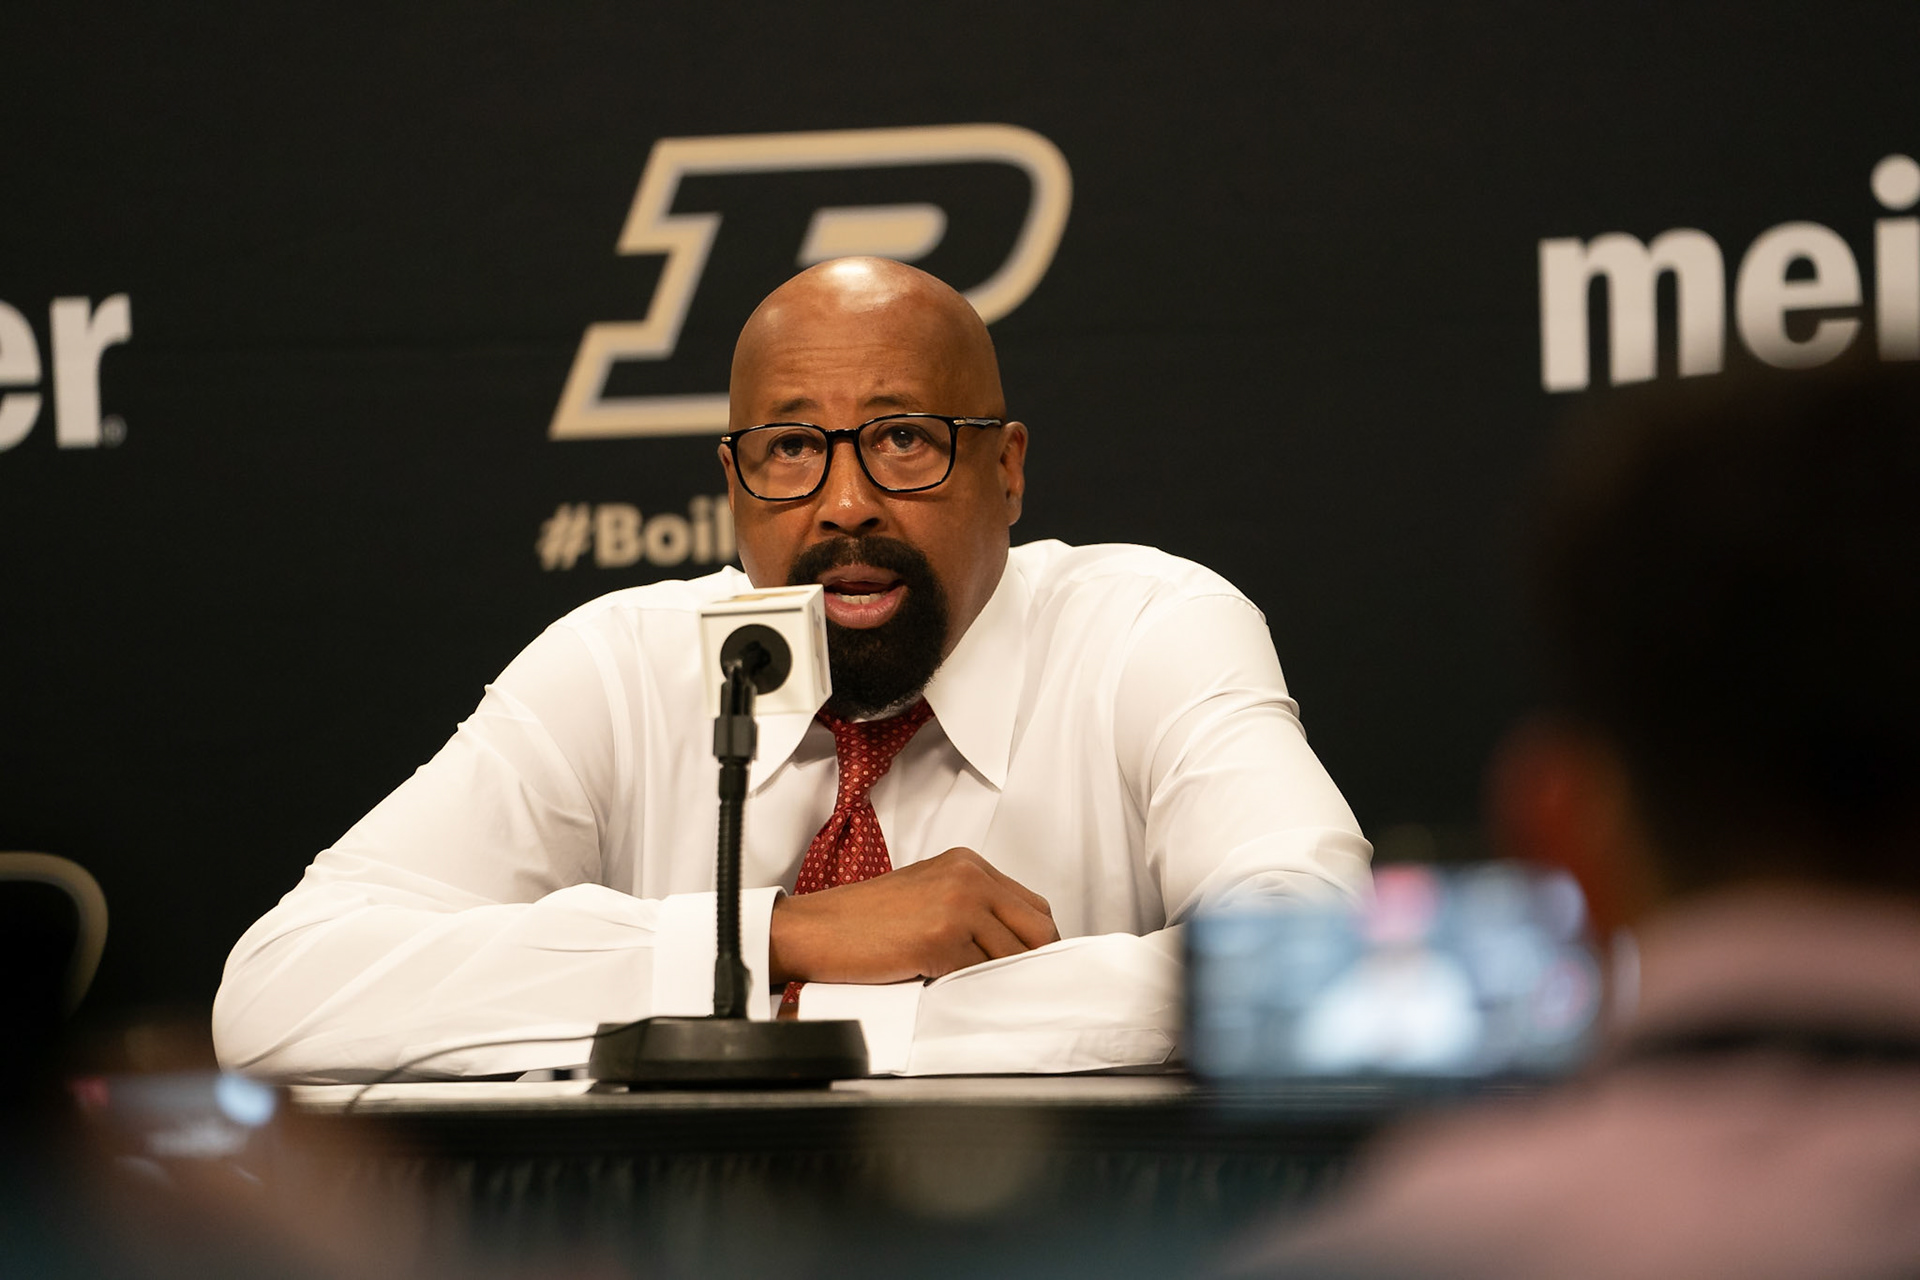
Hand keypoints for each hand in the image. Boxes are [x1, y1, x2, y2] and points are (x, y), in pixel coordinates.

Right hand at [768, 848, 1058, 983]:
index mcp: (968, 864)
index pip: (1034, 906)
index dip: (1037, 941)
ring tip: (969, 985)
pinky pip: (980, 977)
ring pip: (1012, 958)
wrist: (817, 928)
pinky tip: (950, 986)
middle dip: (1032, 962)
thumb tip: (1014, 944)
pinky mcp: (942, 941)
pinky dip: (971, 989)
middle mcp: (969, 878)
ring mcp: (958, 907)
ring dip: (997, 979)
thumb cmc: (864, 918)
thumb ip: (973, 905)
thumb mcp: (929, 891)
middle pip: (1038, 930)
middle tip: (1014, 985)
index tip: (1029, 963)